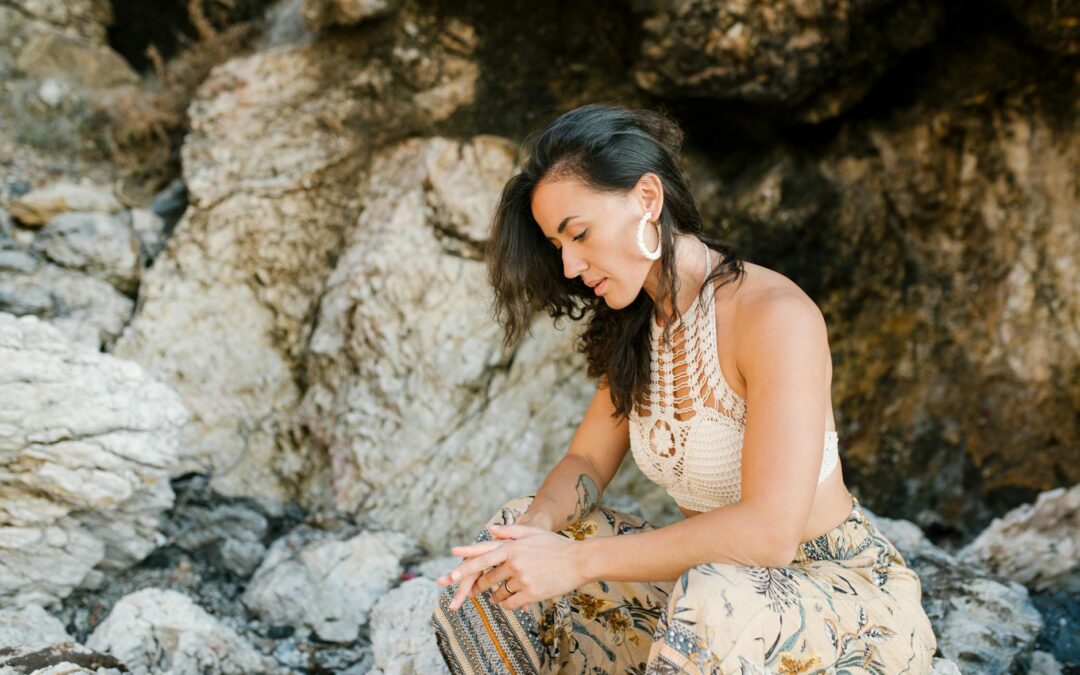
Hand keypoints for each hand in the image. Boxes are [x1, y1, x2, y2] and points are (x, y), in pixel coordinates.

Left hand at [435, 523, 587, 611]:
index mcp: (512, 546)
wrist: (579, 561)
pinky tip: (509, 601)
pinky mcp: (531, 593)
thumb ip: (510, 531)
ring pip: (498, 592)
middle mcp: (514, 562)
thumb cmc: (556, 545)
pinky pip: (510, 603)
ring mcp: (522, 578)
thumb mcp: (533, 533)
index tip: (451, 573)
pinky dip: (507, 604)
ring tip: (494, 596)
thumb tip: (490, 530)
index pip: (482, 557)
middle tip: (470, 592)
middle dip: (477, 586)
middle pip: (487, 578)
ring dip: (494, 596)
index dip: (465, 566)